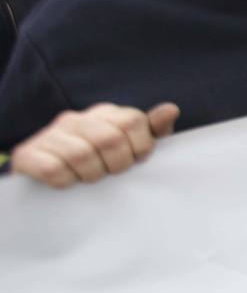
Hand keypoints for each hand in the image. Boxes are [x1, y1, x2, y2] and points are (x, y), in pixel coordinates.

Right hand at [11, 102, 180, 188]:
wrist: (46, 175)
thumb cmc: (98, 161)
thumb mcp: (129, 146)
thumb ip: (151, 130)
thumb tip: (171, 110)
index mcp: (105, 114)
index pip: (133, 121)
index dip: (141, 147)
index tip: (137, 161)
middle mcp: (77, 119)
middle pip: (110, 140)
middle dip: (118, 165)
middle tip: (112, 173)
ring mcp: (50, 134)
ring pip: (81, 155)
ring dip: (92, 175)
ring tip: (90, 178)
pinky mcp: (27, 154)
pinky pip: (53, 169)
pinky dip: (66, 182)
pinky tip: (68, 182)